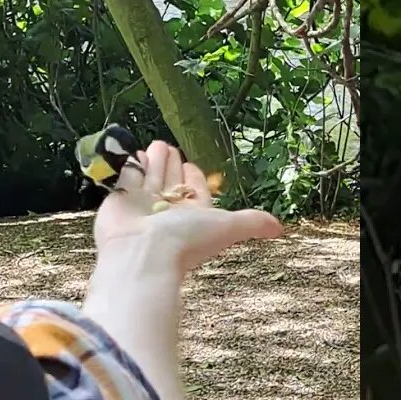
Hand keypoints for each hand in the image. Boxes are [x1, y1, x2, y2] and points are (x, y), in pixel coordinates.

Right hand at [83, 141, 281, 399]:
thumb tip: (280, 228)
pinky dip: (132, 164)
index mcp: (193, 213)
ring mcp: (142, 203)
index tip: (192, 167)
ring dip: (154, 159)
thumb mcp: (226, 227)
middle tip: (170, 148)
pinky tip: (135, 154)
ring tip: (156, 145)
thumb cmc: (185, 242)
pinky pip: (128, 175)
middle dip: (172, 164)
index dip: (194, 178)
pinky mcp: (120, 197)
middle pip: (171, 179)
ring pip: (151, 174)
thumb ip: (251, 223)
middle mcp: (167, 208)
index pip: (194, 190)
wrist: (142, 254)